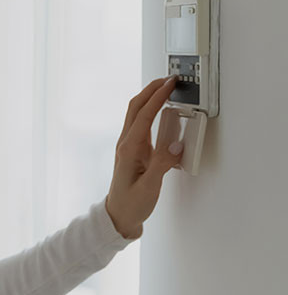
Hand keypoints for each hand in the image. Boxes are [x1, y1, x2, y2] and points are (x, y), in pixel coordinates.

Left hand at [105, 76, 183, 238]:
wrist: (118, 215)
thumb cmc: (131, 204)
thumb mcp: (150, 187)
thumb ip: (162, 165)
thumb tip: (176, 146)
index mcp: (128, 149)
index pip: (143, 115)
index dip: (157, 97)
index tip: (170, 84)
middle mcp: (126, 144)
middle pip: (135, 107)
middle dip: (151, 89)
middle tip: (169, 78)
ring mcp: (128, 146)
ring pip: (137, 114)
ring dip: (150, 98)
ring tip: (167, 88)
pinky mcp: (133, 150)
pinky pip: (142, 124)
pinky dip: (151, 112)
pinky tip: (162, 112)